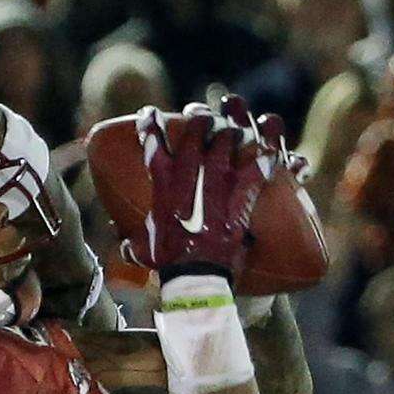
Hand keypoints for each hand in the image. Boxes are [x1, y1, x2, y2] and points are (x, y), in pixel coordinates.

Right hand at [132, 96, 277, 284]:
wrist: (195, 279)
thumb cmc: (168, 264)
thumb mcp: (144, 251)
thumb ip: (134, 245)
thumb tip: (124, 249)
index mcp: (163, 189)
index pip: (153, 147)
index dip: (150, 126)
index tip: (149, 114)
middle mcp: (189, 182)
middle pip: (195, 134)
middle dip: (199, 119)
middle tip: (200, 115)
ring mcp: (216, 188)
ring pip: (227, 144)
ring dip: (230, 132)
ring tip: (233, 127)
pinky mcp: (239, 201)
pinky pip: (256, 173)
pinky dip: (263, 162)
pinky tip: (268, 154)